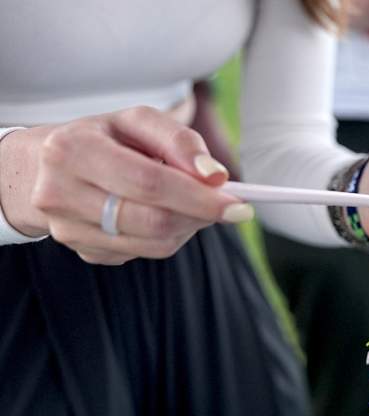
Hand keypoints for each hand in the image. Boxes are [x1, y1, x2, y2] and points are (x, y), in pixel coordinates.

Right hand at [0, 107, 250, 264]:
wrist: (42, 168)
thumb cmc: (103, 139)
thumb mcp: (137, 122)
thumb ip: (179, 140)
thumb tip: (215, 177)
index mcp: (72, 150)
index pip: (149, 183)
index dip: (198, 197)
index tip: (239, 203)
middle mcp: (60, 194)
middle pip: (153, 220)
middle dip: (200, 215)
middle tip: (229, 207)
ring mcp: (68, 230)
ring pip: (153, 244)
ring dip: (187, 227)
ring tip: (190, 204)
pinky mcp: (83, 252)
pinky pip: (143, 254)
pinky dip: (166, 237)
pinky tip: (160, 215)